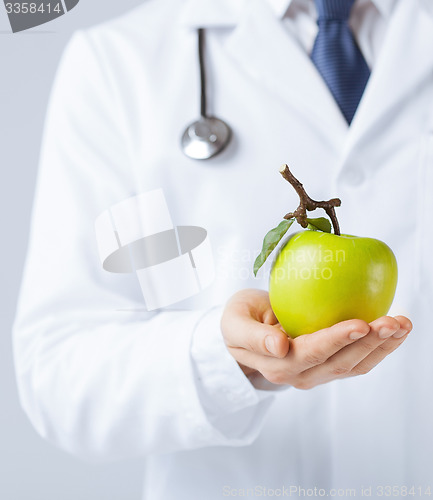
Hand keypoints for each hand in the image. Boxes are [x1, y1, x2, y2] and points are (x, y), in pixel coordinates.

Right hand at [221, 289, 411, 388]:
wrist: (242, 333)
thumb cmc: (238, 321)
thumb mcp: (234, 323)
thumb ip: (252, 336)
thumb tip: (278, 347)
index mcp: (276, 364)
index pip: (310, 353)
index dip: (336, 340)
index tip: (360, 324)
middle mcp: (299, 374)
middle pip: (340, 363)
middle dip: (370, 343)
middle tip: (394, 321)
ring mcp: (316, 372)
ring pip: (354, 366)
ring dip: (382, 347)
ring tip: (403, 325)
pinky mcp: (328, 365)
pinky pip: (356, 361)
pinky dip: (379, 347)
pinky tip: (394, 330)